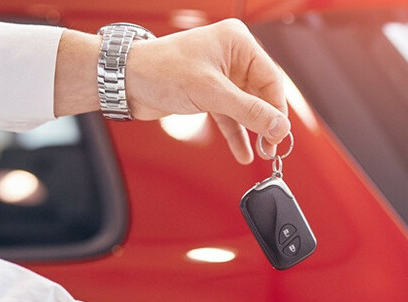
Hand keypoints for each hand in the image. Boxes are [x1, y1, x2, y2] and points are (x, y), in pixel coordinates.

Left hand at [125, 19, 289, 163]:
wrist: (126, 81)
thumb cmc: (161, 70)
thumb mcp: (210, 92)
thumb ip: (248, 111)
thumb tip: (279, 126)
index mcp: (238, 42)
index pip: (271, 79)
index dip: (277, 109)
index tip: (281, 134)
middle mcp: (232, 56)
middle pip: (261, 94)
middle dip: (266, 122)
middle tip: (272, 147)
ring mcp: (221, 76)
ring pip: (247, 107)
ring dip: (253, 131)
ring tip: (263, 152)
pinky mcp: (209, 93)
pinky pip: (231, 116)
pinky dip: (236, 134)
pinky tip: (243, 152)